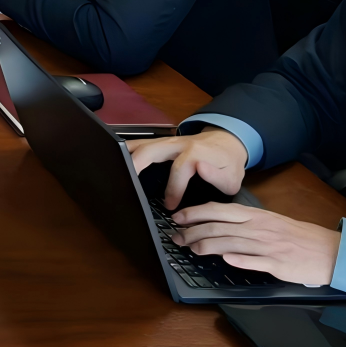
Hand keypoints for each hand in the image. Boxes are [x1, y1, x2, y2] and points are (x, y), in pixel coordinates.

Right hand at [127, 128, 249, 208]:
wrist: (227, 143)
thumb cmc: (227, 164)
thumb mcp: (232, 177)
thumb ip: (218, 177)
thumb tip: (198, 168)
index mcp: (195, 152)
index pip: (179, 169)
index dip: (173, 189)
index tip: (170, 206)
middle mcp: (178, 143)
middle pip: (151, 149)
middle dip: (136, 165)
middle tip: (126, 183)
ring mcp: (168, 140)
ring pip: (142, 144)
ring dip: (126, 155)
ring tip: (113, 168)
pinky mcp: (161, 142)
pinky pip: (141, 143)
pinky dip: (127, 150)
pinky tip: (116, 158)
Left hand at [170, 205, 341, 287]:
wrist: (329, 251)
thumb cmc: (299, 237)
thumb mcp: (271, 222)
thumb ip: (246, 223)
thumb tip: (220, 225)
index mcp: (256, 216)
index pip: (219, 210)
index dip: (195, 213)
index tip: (177, 217)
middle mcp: (259, 228)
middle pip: (219, 226)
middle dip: (193, 231)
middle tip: (176, 237)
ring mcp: (268, 245)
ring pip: (232, 242)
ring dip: (208, 245)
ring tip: (191, 248)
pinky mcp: (278, 263)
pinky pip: (256, 260)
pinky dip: (240, 259)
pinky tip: (226, 259)